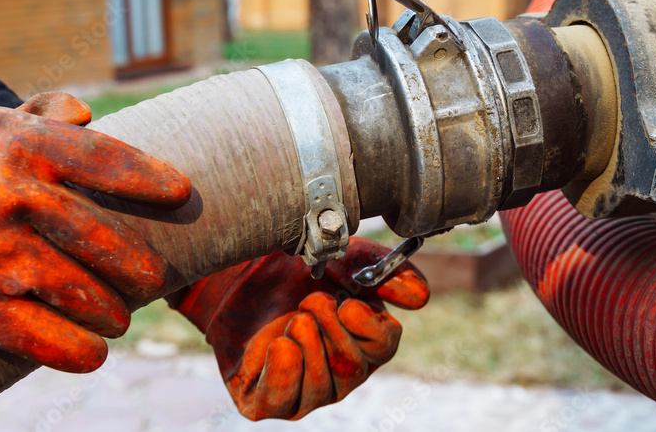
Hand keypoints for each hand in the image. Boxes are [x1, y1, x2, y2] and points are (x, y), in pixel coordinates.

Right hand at [0, 96, 189, 371]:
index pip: (105, 161)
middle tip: (153, 278)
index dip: (149, 179)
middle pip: (104, 240)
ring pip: (82, 294)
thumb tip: (89, 114)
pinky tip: (93, 354)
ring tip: (118, 315)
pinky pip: (41, 338)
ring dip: (112, 311)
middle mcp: (14, 198)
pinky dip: (77, 352)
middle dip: (140, 266)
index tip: (183, 194)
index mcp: (22, 146)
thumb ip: (41, 115)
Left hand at [176, 237, 428, 419]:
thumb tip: (420, 297)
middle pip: (353, 368)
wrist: (234, 272)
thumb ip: (378, 268)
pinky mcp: (265, 399)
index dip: (369, 329)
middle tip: (311, 300)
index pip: (383, 345)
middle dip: (333, 333)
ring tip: (293, 318)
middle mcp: (338, 370)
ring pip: (322, 388)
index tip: (348, 304)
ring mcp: (303, 389)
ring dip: (310, 349)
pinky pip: (281, 400)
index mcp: (362, 337)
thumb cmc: (293, 267)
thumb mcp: (338, 255)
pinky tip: (280, 345)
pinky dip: (283, 374)